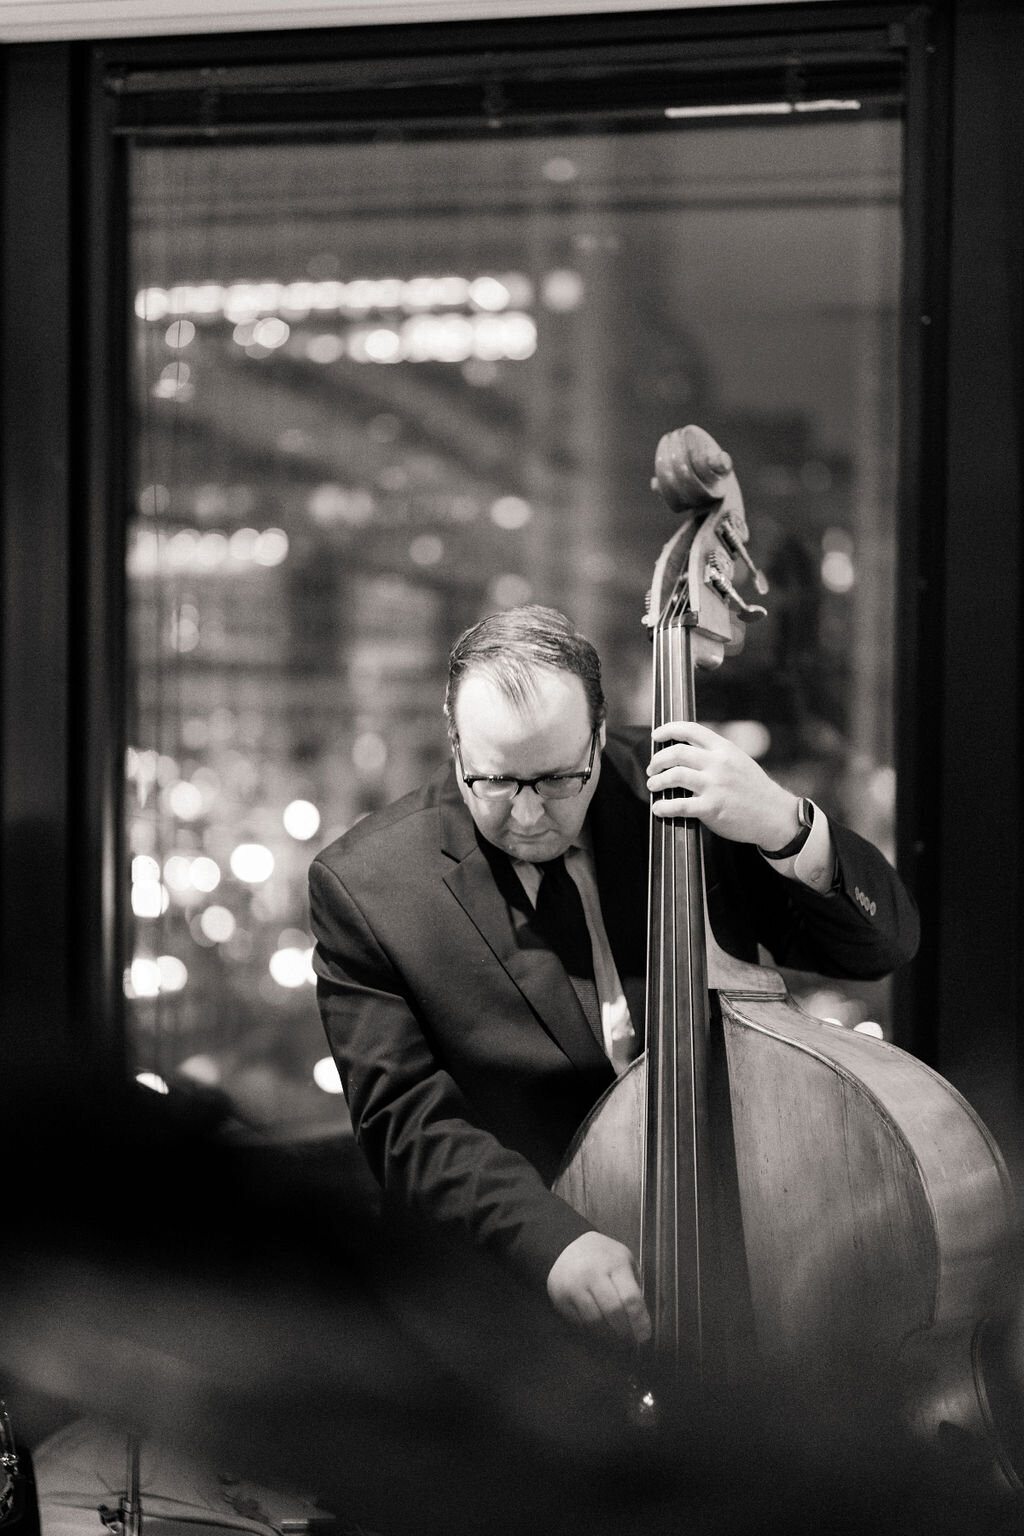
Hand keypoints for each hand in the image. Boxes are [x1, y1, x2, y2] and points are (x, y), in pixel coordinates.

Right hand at [546, 1231, 650, 1346]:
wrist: (565, 1246)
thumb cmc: (602, 1256)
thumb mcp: (624, 1259)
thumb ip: (634, 1284)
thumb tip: (642, 1318)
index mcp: (615, 1263)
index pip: (630, 1298)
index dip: (640, 1321)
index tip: (644, 1335)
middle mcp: (593, 1274)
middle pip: (613, 1312)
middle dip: (625, 1330)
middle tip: (631, 1339)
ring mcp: (575, 1286)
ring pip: (595, 1321)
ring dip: (609, 1334)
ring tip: (616, 1336)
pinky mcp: (561, 1298)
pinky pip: (580, 1322)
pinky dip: (592, 1330)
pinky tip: (600, 1329)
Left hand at [647, 720, 800, 848]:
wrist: (775, 815)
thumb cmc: (754, 789)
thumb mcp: (738, 760)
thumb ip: (715, 753)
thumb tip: (685, 750)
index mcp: (724, 749)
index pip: (690, 730)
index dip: (668, 730)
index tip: (656, 735)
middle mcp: (718, 764)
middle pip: (676, 752)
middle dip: (658, 760)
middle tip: (652, 768)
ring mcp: (715, 785)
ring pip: (675, 776)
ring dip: (657, 781)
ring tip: (653, 786)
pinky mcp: (712, 808)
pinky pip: (679, 805)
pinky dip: (664, 807)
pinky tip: (659, 808)